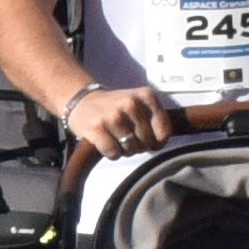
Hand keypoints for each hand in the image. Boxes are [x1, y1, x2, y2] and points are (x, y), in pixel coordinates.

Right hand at [59, 85, 173, 158]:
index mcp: (146, 95)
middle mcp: (130, 103)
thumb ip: (156, 120)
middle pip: (147, 142)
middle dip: (139, 145)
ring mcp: (113, 115)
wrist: (83, 101)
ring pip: (131, 148)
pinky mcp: (96, 128)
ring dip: (125, 150)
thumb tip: (159, 144)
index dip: (157, 141)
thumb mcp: (141, 103)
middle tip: (128, 137)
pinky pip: (113, 153)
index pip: (164, 131)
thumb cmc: (116, 107)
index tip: (148, 139)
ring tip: (117, 139)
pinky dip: (112, 154)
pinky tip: (106, 143)